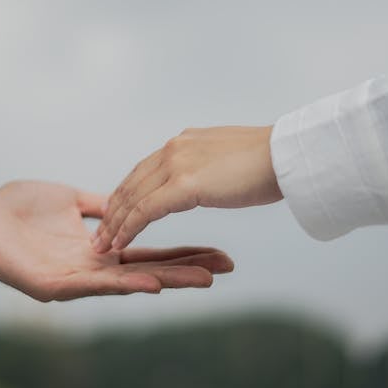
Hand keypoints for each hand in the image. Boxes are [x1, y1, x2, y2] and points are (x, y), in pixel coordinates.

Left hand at [0, 181, 233, 300]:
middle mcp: (91, 269)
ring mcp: (73, 280)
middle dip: (187, 270)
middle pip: (147, 270)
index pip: (149, 252)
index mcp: (97, 249)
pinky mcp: (51, 286)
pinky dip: (123, 283)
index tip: (218, 251)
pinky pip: (92, 285)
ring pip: (127, 282)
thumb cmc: (16, 207)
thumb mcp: (69, 200)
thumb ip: (99, 206)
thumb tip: (126, 201)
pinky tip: (151, 283)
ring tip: (203, 279)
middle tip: (226, 268)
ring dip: (166, 280)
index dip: (182, 253)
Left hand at [93, 126, 281, 252]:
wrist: (288, 154)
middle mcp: (174, 149)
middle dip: (113, 210)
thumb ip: (210, 166)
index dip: (127, 194)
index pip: (144, 170)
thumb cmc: (271, 161)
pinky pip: (146, 211)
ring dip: (114, 223)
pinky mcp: (184, 185)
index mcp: (184, 143)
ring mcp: (177, 164)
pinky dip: (129, 228)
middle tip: (99, 232)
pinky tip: (119, 243)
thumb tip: (212, 176)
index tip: (114, 213)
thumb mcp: (230, 158)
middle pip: (132, 183)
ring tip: (102, 245)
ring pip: (133, 198)